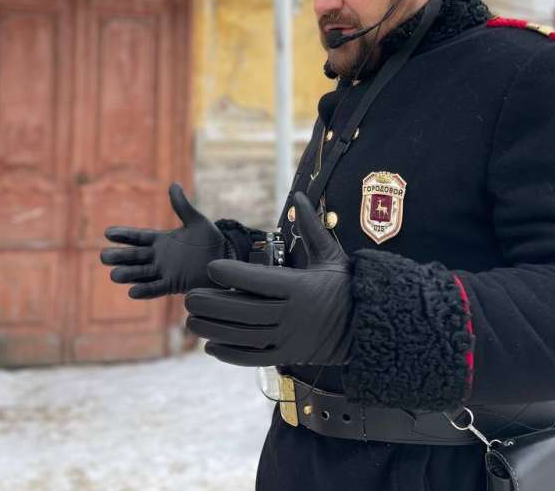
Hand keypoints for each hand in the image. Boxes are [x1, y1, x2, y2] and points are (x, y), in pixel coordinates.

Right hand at [101, 183, 226, 297]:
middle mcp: (158, 257)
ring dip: (128, 274)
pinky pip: (156, 288)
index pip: (137, 237)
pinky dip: (145, 290)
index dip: (123, 235)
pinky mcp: (173, 284)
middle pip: (134, 256)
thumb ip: (183, 206)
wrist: (225, 260)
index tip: (107, 232)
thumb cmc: (210, 240)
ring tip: (114, 275)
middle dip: (119, 256)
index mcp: (160, 240)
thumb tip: (173, 185)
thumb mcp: (196, 221)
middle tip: (103, 256)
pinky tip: (132, 292)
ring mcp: (163, 271)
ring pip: (141, 273)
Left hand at [185, 192, 352, 366]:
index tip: (210, 268)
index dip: (233, 274)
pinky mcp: (288, 356)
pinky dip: (231, 354)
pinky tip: (210, 347)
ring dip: (215, 329)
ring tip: (191, 321)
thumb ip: (311, 228)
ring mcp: (289, 339)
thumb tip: (297, 195)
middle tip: (188, 297)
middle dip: (214, 305)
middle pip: (245, 311)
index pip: (260, 281)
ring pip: (245, 336)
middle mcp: (293, 316)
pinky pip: (255, 358)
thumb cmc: (346, 286)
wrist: (366, 327)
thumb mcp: (331, 256)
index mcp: (301, 288)